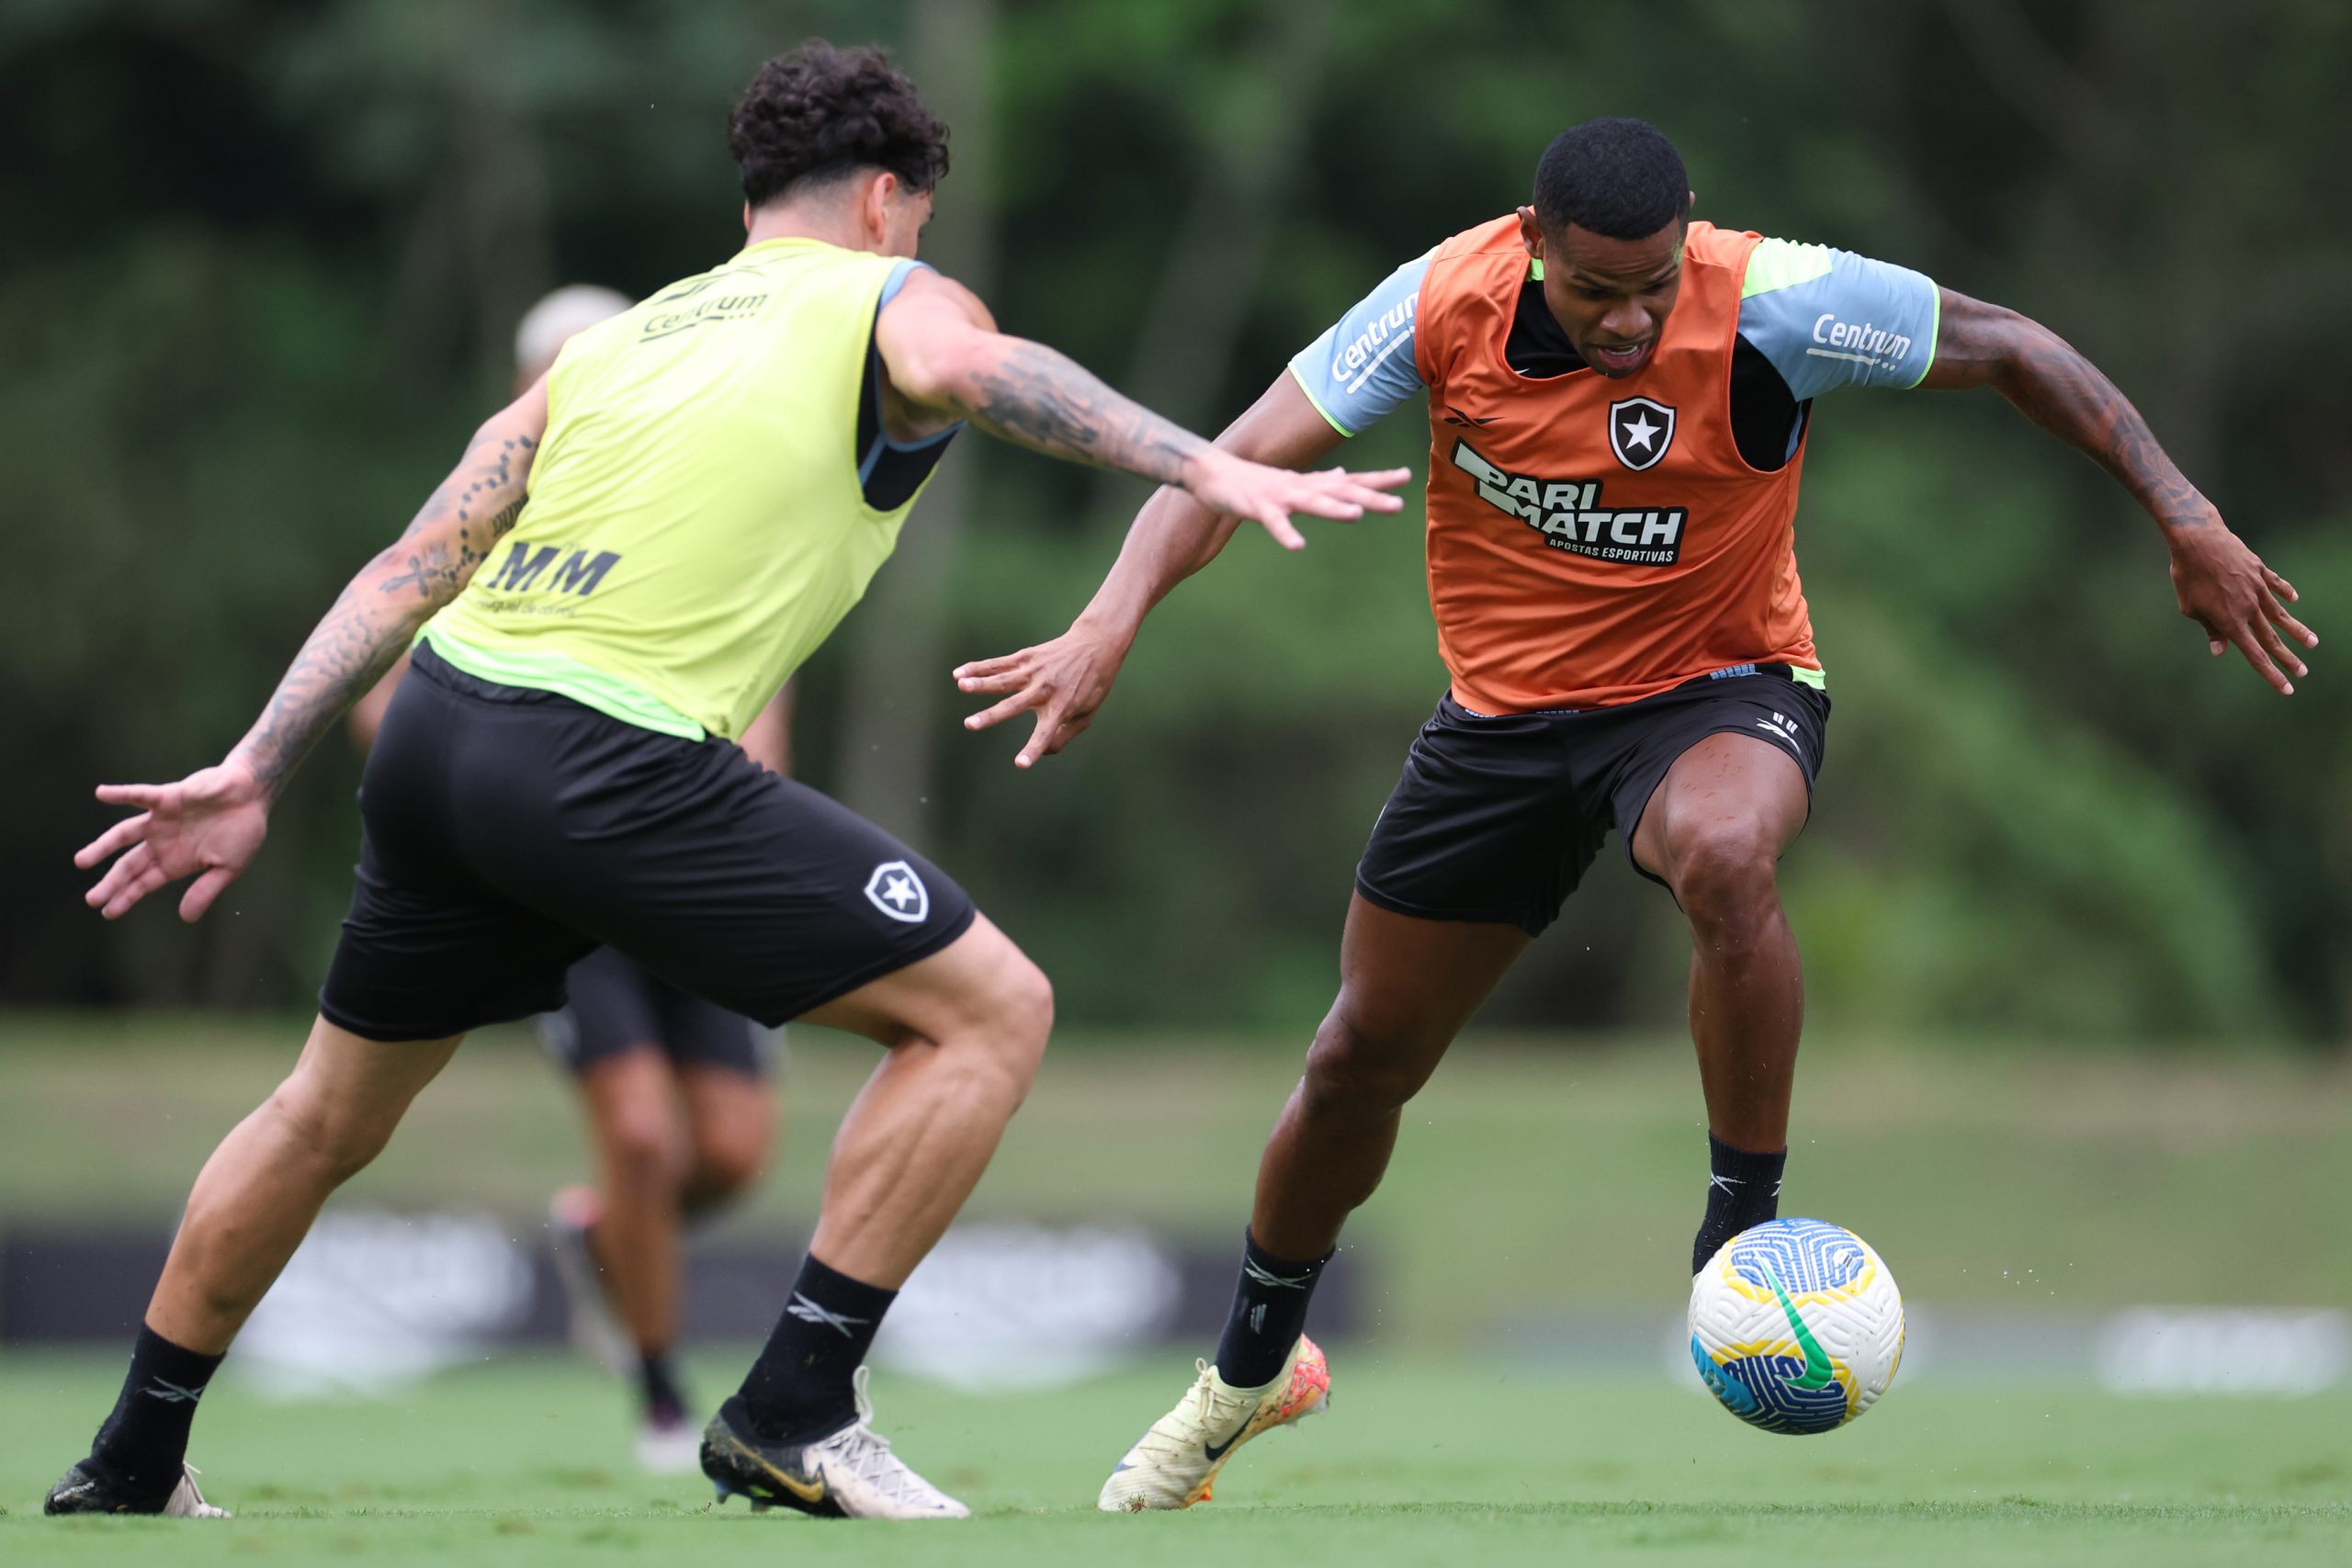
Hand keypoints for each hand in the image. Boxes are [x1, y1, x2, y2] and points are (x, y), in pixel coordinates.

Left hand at [74, 760, 269, 920]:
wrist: (252, 795)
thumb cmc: (243, 830)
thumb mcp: (228, 868)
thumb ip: (205, 891)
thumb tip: (186, 918)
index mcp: (176, 861)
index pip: (144, 883)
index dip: (126, 897)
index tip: (107, 912)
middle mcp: (163, 842)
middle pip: (129, 865)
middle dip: (111, 883)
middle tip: (92, 899)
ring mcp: (162, 821)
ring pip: (124, 834)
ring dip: (103, 847)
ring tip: (82, 862)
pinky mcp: (167, 798)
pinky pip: (140, 795)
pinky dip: (121, 794)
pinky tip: (101, 794)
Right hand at [953, 619, 1133, 767]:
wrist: (1095, 645)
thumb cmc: (1091, 684)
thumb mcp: (1086, 715)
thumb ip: (1063, 737)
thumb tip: (1042, 752)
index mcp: (1061, 708)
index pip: (1045, 734)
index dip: (1033, 749)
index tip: (1019, 763)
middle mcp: (1045, 690)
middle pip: (1013, 705)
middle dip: (991, 716)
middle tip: (970, 724)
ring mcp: (1033, 672)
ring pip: (1002, 679)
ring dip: (981, 683)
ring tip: (961, 686)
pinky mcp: (1025, 658)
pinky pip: (998, 664)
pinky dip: (978, 668)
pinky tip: (958, 675)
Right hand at [1180, 450, 1410, 550]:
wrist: (1213, 473)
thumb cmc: (1255, 481)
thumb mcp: (1294, 481)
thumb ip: (1321, 481)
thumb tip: (1344, 475)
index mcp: (1310, 484)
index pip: (1350, 481)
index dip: (1377, 480)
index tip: (1406, 476)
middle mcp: (1301, 486)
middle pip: (1341, 492)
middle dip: (1369, 498)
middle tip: (1398, 504)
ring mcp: (1280, 496)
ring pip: (1312, 503)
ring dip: (1333, 509)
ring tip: (1356, 515)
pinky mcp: (1258, 507)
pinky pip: (1274, 523)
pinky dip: (1286, 533)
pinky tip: (1297, 546)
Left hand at [2165, 516, 2316, 693]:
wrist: (2198, 540)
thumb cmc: (2188, 576)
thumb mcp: (2191, 608)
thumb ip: (2210, 629)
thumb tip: (2221, 651)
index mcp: (2230, 621)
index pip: (2255, 654)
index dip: (2271, 674)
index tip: (2287, 689)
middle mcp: (2249, 607)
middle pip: (2272, 638)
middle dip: (2288, 658)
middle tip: (2304, 673)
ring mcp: (2258, 588)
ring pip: (2281, 614)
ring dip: (2297, 630)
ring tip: (2312, 643)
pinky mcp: (2260, 570)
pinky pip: (2276, 585)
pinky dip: (2285, 592)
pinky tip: (2293, 600)